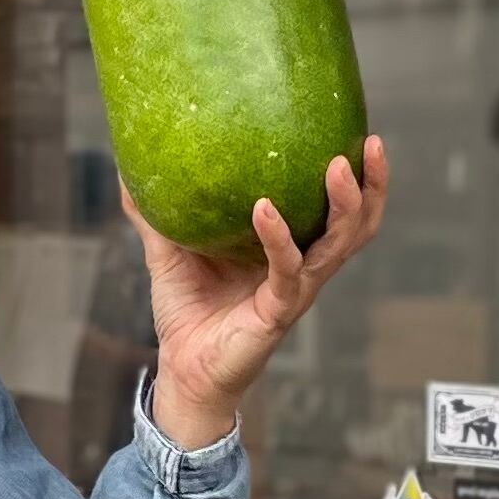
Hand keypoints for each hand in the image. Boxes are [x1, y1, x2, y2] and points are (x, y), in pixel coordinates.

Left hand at [130, 137, 388, 450]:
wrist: (182, 369)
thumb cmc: (186, 313)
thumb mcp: (168, 253)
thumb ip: (155, 215)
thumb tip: (126, 171)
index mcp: (289, 250)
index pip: (337, 208)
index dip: (359, 174)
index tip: (359, 128)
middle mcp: (302, 268)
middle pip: (357, 224)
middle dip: (372, 185)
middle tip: (371, 141)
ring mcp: (294, 290)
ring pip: (339, 245)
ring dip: (345, 205)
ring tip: (338, 165)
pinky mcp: (278, 312)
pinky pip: (287, 270)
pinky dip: (279, 238)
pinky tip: (264, 209)